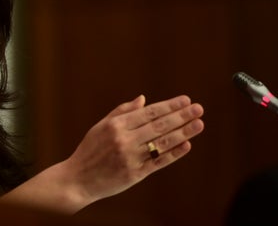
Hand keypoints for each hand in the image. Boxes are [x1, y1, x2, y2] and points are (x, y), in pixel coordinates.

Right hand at [60, 94, 204, 207]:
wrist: (78, 178)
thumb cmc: (89, 150)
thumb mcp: (101, 126)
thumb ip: (122, 112)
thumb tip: (143, 99)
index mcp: (116, 125)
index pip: (149, 112)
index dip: (169, 106)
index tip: (186, 100)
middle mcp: (124, 140)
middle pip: (159, 125)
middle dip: (181, 116)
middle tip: (198, 109)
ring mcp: (131, 157)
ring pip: (162, 143)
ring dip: (183, 133)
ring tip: (199, 124)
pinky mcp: (136, 174)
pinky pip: (159, 162)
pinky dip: (174, 153)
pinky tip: (186, 145)